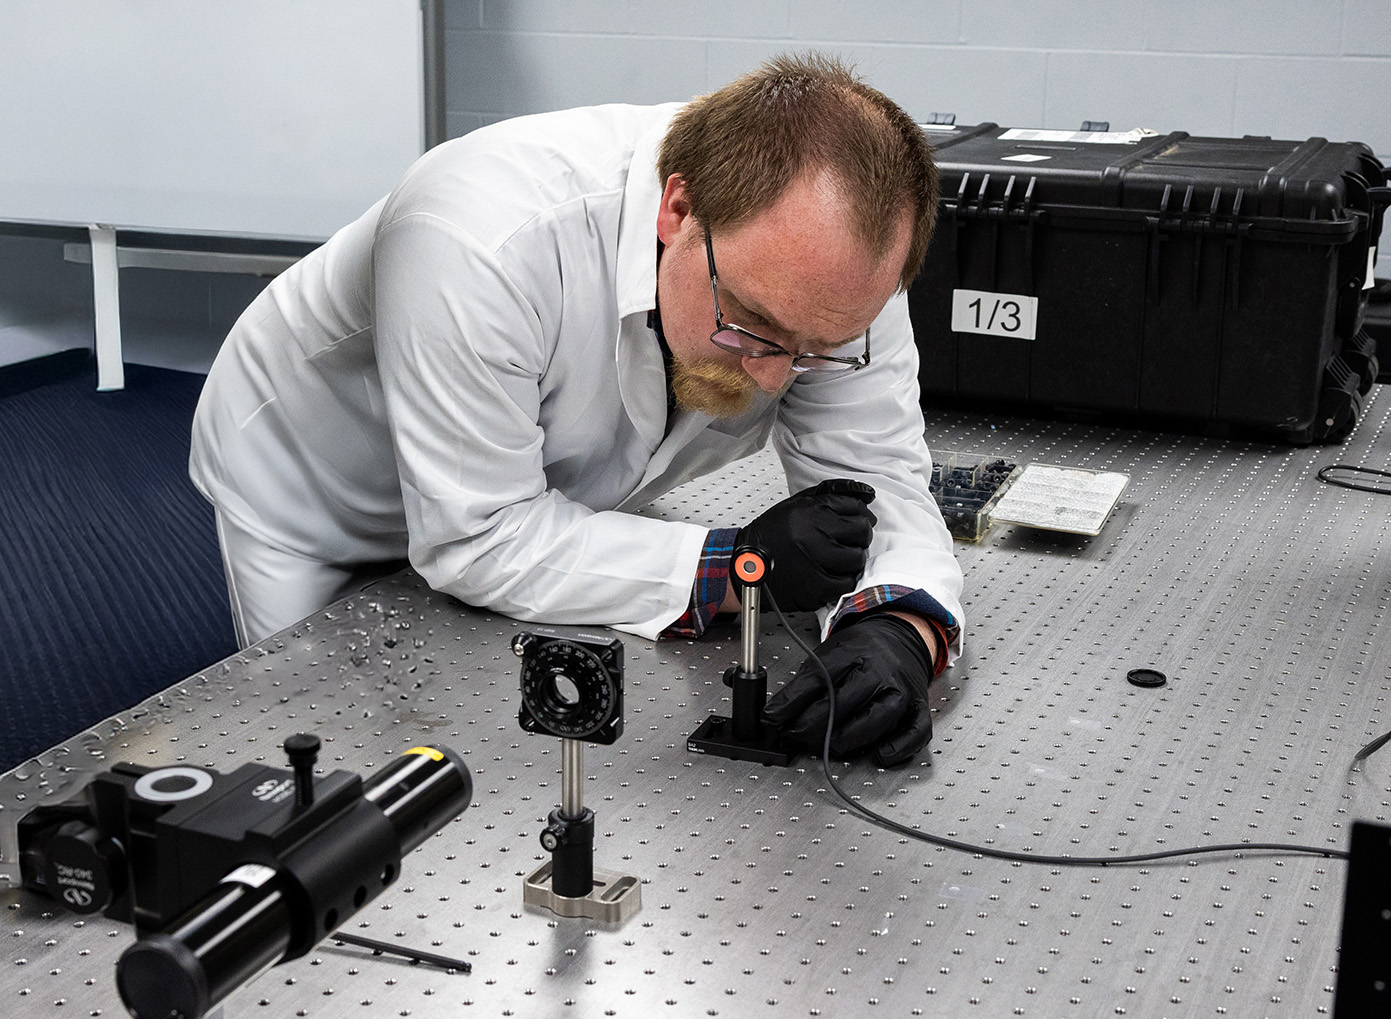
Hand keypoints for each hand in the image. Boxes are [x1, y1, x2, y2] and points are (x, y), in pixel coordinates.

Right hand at [737, 479, 875, 611]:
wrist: (746, 564)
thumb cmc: (770, 536)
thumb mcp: (794, 505)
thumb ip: (827, 496)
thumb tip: (863, 494)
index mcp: (809, 511)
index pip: (854, 506)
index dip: (861, 513)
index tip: (857, 519)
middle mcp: (813, 534)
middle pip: (861, 531)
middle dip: (860, 535)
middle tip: (851, 540)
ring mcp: (816, 561)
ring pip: (857, 558)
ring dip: (853, 558)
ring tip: (840, 558)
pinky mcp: (815, 586)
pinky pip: (847, 583)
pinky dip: (845, 579)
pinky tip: (835, 574)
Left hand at [763, 612, 933, 765]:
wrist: (901, 638)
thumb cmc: (862, 651)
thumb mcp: (829, 654)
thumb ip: (805, 682)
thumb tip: (775, 713)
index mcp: (853, 652)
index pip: (817, 679)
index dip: (790, 703)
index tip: (771, 718)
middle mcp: (879, 671)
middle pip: (842, 703)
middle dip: (811, 725)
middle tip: (794, 734)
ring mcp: (901, 690)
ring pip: (876, 720)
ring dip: (846, 739)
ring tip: (827, 743)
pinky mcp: (918, 708)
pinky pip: (914, 733)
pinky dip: (897, 748)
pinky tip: (879, 754)